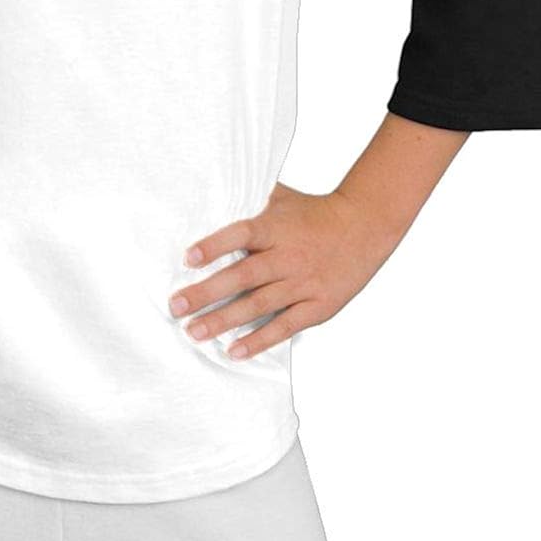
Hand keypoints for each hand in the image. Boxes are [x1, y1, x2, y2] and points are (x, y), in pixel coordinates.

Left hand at [168, 180, 405, 359]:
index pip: (240, 235)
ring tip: (194, 332)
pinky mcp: (318, 306)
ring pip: (258, 306)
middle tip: (175, 307)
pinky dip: (259, 340)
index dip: (214, 247)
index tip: (187, 259)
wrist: (364, 226)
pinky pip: (285, 326)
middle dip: (206, 294)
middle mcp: (287, 256)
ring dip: (223, 321)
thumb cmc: (313, 211)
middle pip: (242, 277)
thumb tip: (209, 190)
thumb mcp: (280, 197)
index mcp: (275, 228)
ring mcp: (303, 283)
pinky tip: (234, 351)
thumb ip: (248, 198)